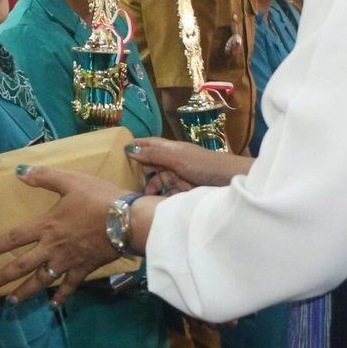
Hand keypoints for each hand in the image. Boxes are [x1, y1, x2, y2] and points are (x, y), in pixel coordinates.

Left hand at [0, 167, 128, 305]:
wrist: (126, 220)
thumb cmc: (98, 198)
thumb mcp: (70, 181)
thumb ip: (44, 177)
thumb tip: (18, 171)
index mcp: (46, 226)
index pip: (14, 238)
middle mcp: (52, 247)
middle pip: (21, 266)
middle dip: (2, 278)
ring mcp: (67, 261)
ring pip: (41, 280)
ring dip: (24, 292)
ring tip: (10, 302)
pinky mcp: (83, 269)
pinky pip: (69, 286)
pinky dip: (60, 297)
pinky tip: (53, 306)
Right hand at [127, 137, 251, 191]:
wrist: (230, 182)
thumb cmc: (204, 165)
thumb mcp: (177, 158)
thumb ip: (154, 155)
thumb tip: (129, 149)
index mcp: (170, 149)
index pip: (148, 144)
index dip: (135, 146)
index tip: (116, 151)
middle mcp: (172, 160)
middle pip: (150, 164)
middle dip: (138, 171)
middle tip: (122, 181)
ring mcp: (178, 176)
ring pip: (157, 181)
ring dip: (149, 188)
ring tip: (139, 197)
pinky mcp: (183, 190)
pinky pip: (167, 193)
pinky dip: (160, 197)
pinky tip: (152, 203)